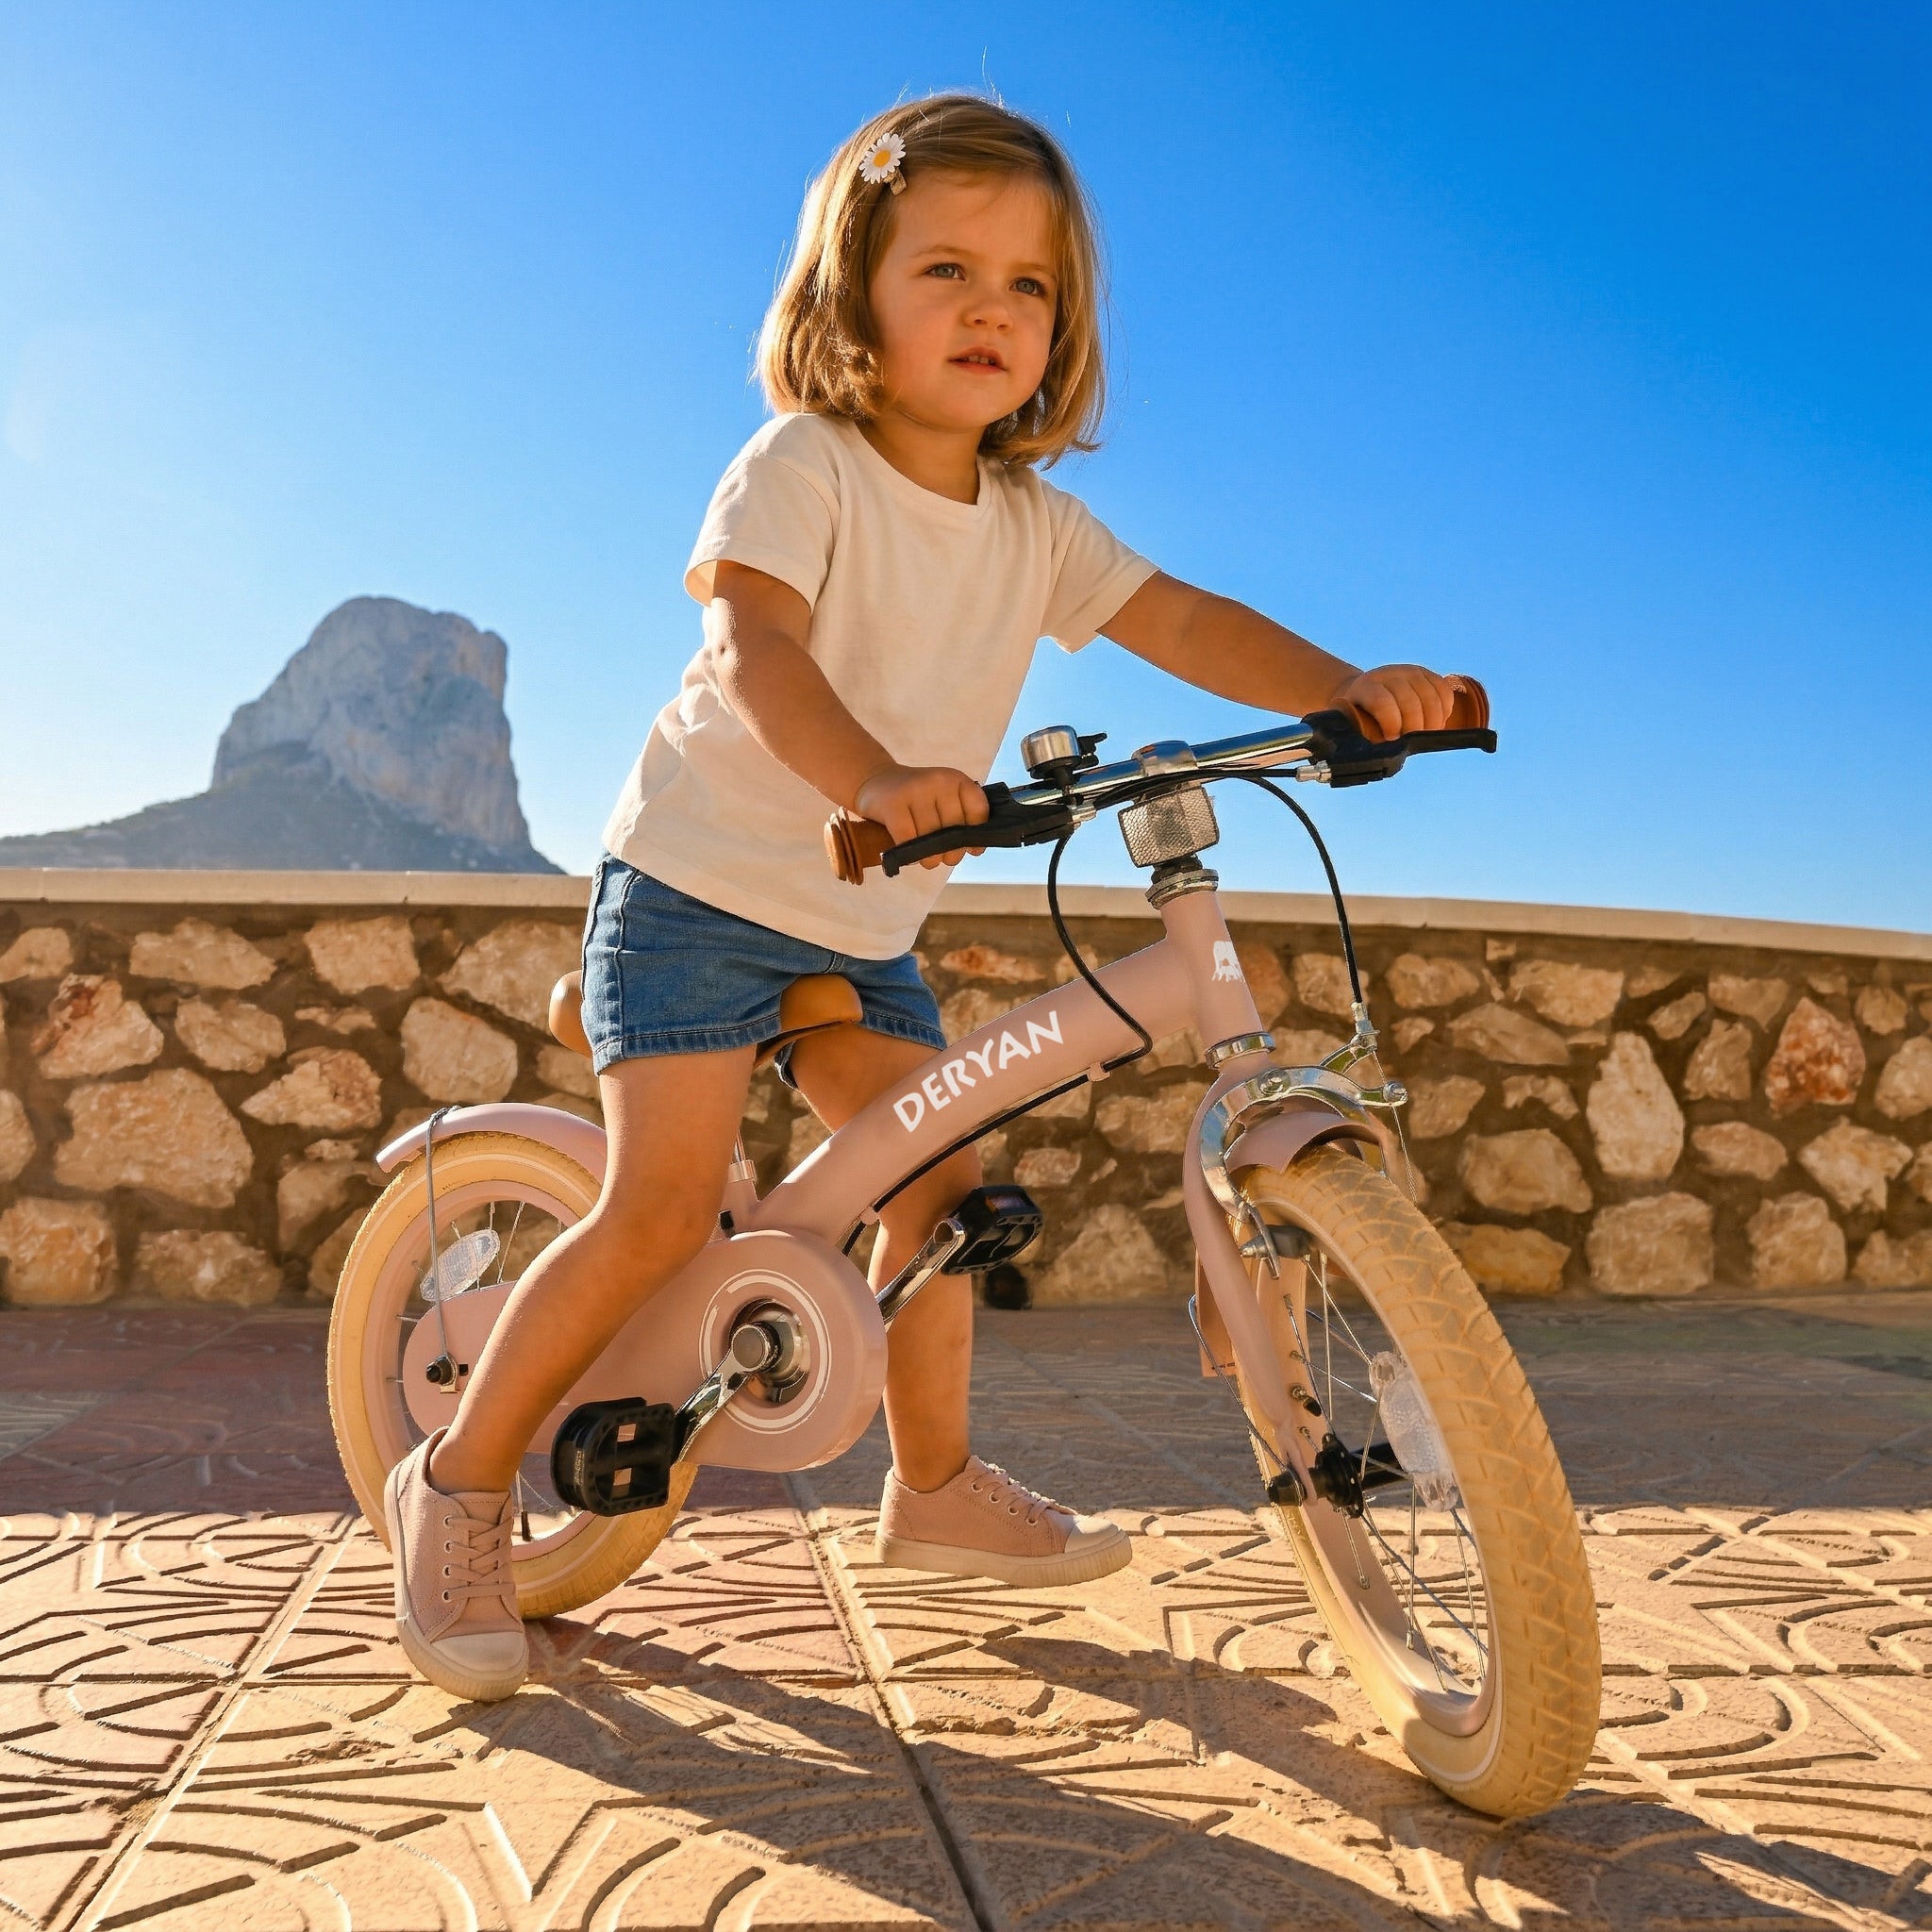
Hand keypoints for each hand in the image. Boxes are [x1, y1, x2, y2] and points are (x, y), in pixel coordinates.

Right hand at [853, 763, 988, 869]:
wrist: (876, 782)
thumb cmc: (916, 799)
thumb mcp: (944, 800)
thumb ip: (962, 820)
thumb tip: (975, 850)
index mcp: (955, 779)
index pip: (978, 810)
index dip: (975, 835)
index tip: (968, 847)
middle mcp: (937, 781)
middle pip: (954, 830)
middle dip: (951, 852)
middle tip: (942, 856)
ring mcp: (914, 791)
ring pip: (931, 838)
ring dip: (930, 857)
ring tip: (924, 855)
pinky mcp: (892, 804)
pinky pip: (908, 839)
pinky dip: (910, 854)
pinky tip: (909, 854)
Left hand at [1327, 664, 1461, 740]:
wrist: (1368, 694)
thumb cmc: (1362, 718)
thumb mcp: (1357, 725)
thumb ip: (1368, 736)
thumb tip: (1383, 753)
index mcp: (1366, 688)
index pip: (1382, 702)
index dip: (1391, 723)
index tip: (1391, 738)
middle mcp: (1389, 675)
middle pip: (1410, 701)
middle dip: (1414, 727)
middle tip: (1411, 740)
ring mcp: (1410, 672)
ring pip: (1431, 697)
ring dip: (1433, 722)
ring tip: (1425, 735)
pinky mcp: (1427, 674)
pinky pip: (1444, 692)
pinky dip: (1445, 711)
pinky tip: (1436, 723)